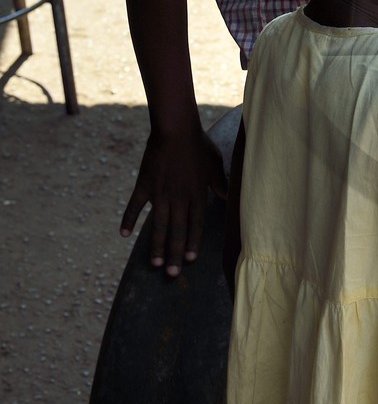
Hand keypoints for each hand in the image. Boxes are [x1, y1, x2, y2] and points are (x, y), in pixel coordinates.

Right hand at [121, 123, 226, 275]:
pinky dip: (128, 219)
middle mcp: (179, 198)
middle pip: (177, 231)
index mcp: (197, 194)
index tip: (190, 260)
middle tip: (171, 273)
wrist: (176, 129)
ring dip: (155, 246)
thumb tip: (228, 196)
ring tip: (154, 264)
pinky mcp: (145, 185)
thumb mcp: (215, 164)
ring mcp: (160, 193)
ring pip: (158, 225)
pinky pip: (135, 205)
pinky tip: (123, 234)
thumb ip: (220, 183)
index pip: (196, 225)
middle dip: (174, 254)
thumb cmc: (198, 145)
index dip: (193, 243)